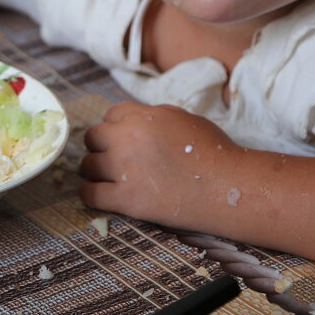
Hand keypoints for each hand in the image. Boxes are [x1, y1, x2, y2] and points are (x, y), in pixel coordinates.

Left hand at [78, 101, 241, 229]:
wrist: (228, 187)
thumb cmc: (214, 152)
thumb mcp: (183, 119)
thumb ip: (153, 118)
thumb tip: (137, 122)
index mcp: (143, 117)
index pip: (111, 114)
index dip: (116, 127)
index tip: (121, 138)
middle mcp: (128, 138)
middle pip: (93, 137)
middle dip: (100, 146)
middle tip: (110, 158)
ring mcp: (124, 169)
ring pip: (87, 165)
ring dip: (94, 170)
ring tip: (104, 177)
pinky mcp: (125, 199)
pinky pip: (89, 193)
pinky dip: (90, 193)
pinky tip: (99, 194)